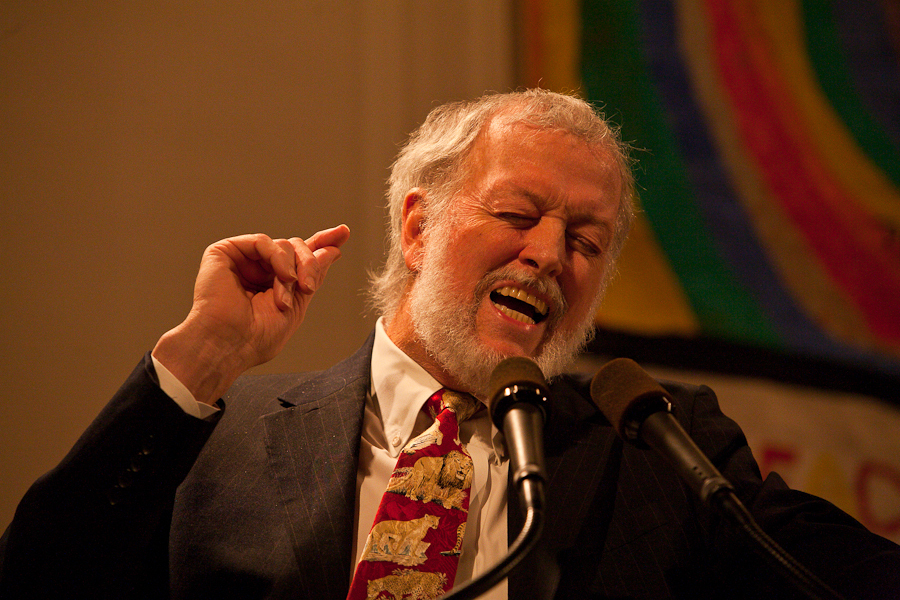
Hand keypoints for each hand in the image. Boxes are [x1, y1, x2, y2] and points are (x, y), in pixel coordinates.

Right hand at [152, 225, 349, 404]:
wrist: (228, 344)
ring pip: (284, 244)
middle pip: (297, 248)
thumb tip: (331, 250)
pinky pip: (263, 241)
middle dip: (310, 265)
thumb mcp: (297, 305)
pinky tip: (283, 277)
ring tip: (286, 297)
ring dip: (293, 270)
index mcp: (274, 283)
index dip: (322, 243)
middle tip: (308, 288)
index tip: (343, 232)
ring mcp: (242, 260)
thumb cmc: (257, 337)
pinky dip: (278, 258)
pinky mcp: (225, 252)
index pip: (301, 257)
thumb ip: (313, 276)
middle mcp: (259, 269)